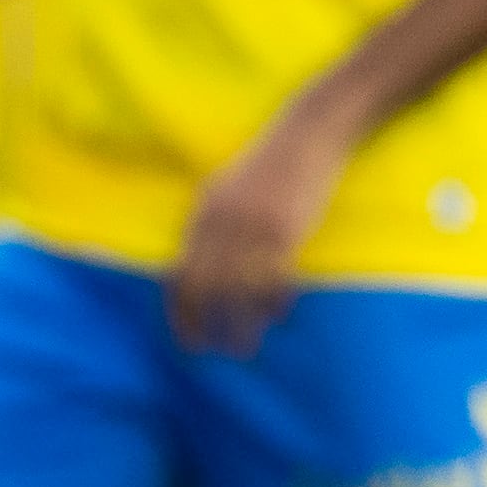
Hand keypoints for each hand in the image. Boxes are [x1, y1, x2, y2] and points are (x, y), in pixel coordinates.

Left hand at [169, 103, 349, 355]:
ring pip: (238, 289)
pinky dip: (273, 300)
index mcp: (201, 216)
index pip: (180, 276)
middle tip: (218, 352)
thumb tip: (200, 267)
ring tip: (246, 347)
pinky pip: (274, 275)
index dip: (181, 313)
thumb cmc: (267, 166)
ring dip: (241, 323)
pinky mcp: (284, 228)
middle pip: (205, 288)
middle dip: (207, 325)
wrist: (306, 134)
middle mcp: (220, 224)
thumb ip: (210, 226)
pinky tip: (278, 315)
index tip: (188, 340)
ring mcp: (251, 227)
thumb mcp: (224, 191)